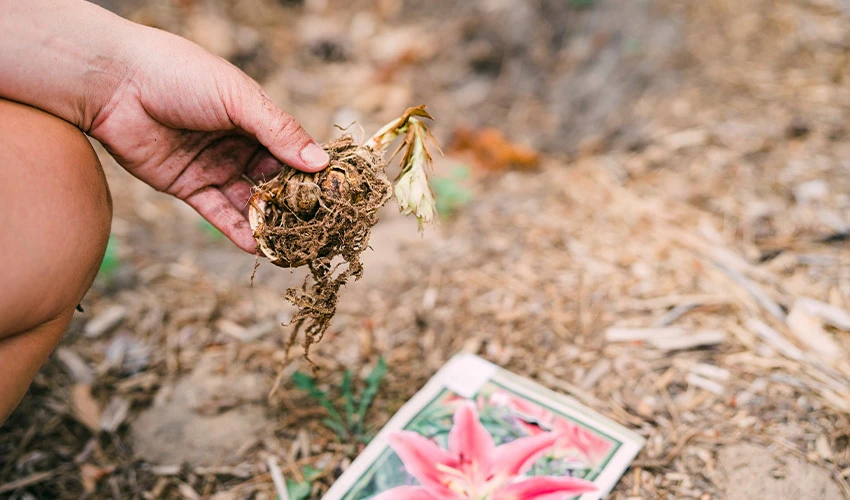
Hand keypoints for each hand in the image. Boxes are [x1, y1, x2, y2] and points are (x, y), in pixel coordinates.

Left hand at [87, 26, 328, 251]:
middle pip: (272, 180)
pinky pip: (217, 213)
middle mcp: (238, 144)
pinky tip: (256, 246)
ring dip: (266, 222)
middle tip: (313, 228)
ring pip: (247, 200)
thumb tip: (320, 163)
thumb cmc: (180, 75)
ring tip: (288, 244)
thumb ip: (279, 132)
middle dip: (291, 203)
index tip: (331, 196)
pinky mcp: (188, 186)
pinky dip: (236, 230)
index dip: (310, 173)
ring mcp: (214, 166)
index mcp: (255, 118)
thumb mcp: (239, 100)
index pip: (291, 151)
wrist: (115, 83)